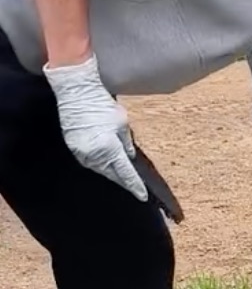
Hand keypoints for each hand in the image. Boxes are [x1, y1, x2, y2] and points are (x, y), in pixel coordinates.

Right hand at [44, 55, 146, 200]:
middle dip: (123, 181)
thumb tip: (129, 157)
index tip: (142, 196)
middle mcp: (94, 154)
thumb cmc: (102, 105)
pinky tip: (106, 164)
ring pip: (100, 170)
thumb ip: (127, 143)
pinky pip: (89, 162)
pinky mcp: (73, 147)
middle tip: (134, 187)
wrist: (76, 92)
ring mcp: (81, 152)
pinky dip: (99, 165)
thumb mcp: (123, 123)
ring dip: (111, 173)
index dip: (134, 186)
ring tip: (121, 176)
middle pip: (112, 174)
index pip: (125, 173)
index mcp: (109, 149)